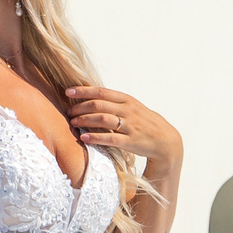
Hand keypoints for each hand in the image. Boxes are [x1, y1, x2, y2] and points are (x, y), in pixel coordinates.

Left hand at [66, 85, 180, 169]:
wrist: (165, 140)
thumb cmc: (144, 122)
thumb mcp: (132, 107)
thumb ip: (114, 102)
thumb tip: (90, 96)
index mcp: (127, 100)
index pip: (101, 92)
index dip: (83, 91)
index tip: (68, 92)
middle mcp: (128, 110)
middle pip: (99, 105)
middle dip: (80, 107)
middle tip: (69, 111)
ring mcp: (130, 126)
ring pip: (103, 119)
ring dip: (85, 120)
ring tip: (73, 123)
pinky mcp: (131, 141)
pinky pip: (111, 138)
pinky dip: (96, 137)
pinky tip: (84, 138)